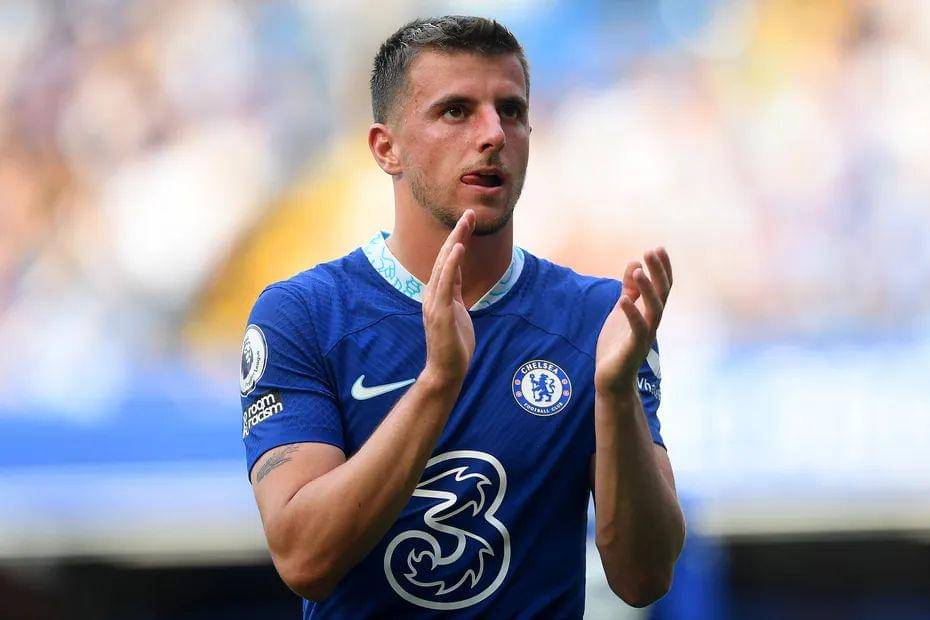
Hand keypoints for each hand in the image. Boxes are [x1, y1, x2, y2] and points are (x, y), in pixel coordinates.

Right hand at [421, 210, 476, 386]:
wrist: (446, 371)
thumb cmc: (453, 345)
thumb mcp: (457, 312)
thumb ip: (454, 294)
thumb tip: (456, 278)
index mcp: (438, 293)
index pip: (449, 260)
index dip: (458, 239)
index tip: (469, 221)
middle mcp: (432, 293)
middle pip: (446, 257)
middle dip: (458, 233)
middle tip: (470, 213)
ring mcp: (434, 302)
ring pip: (445, 265)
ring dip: (456, 241)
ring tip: (466, 222)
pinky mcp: (439, 312)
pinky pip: (445, 282)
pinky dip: (452, 263)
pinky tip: (458, 247)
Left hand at [595, 247, 671, 395]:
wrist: (611, 378)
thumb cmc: (617, 345)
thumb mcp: (621, 311)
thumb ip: (629, 289)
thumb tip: (634, 263)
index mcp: (649, 313)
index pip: (662, 287)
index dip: (662, 269)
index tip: (658, 248)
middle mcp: (652, 323)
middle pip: (662, 294)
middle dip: (658, 272)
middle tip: (651, 251)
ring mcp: (645, 336)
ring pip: (654, 310)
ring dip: (647, 289)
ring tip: (639, 270)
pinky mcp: (633, 348)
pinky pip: (637, 329)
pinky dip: (632, 313)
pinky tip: (624, 299)